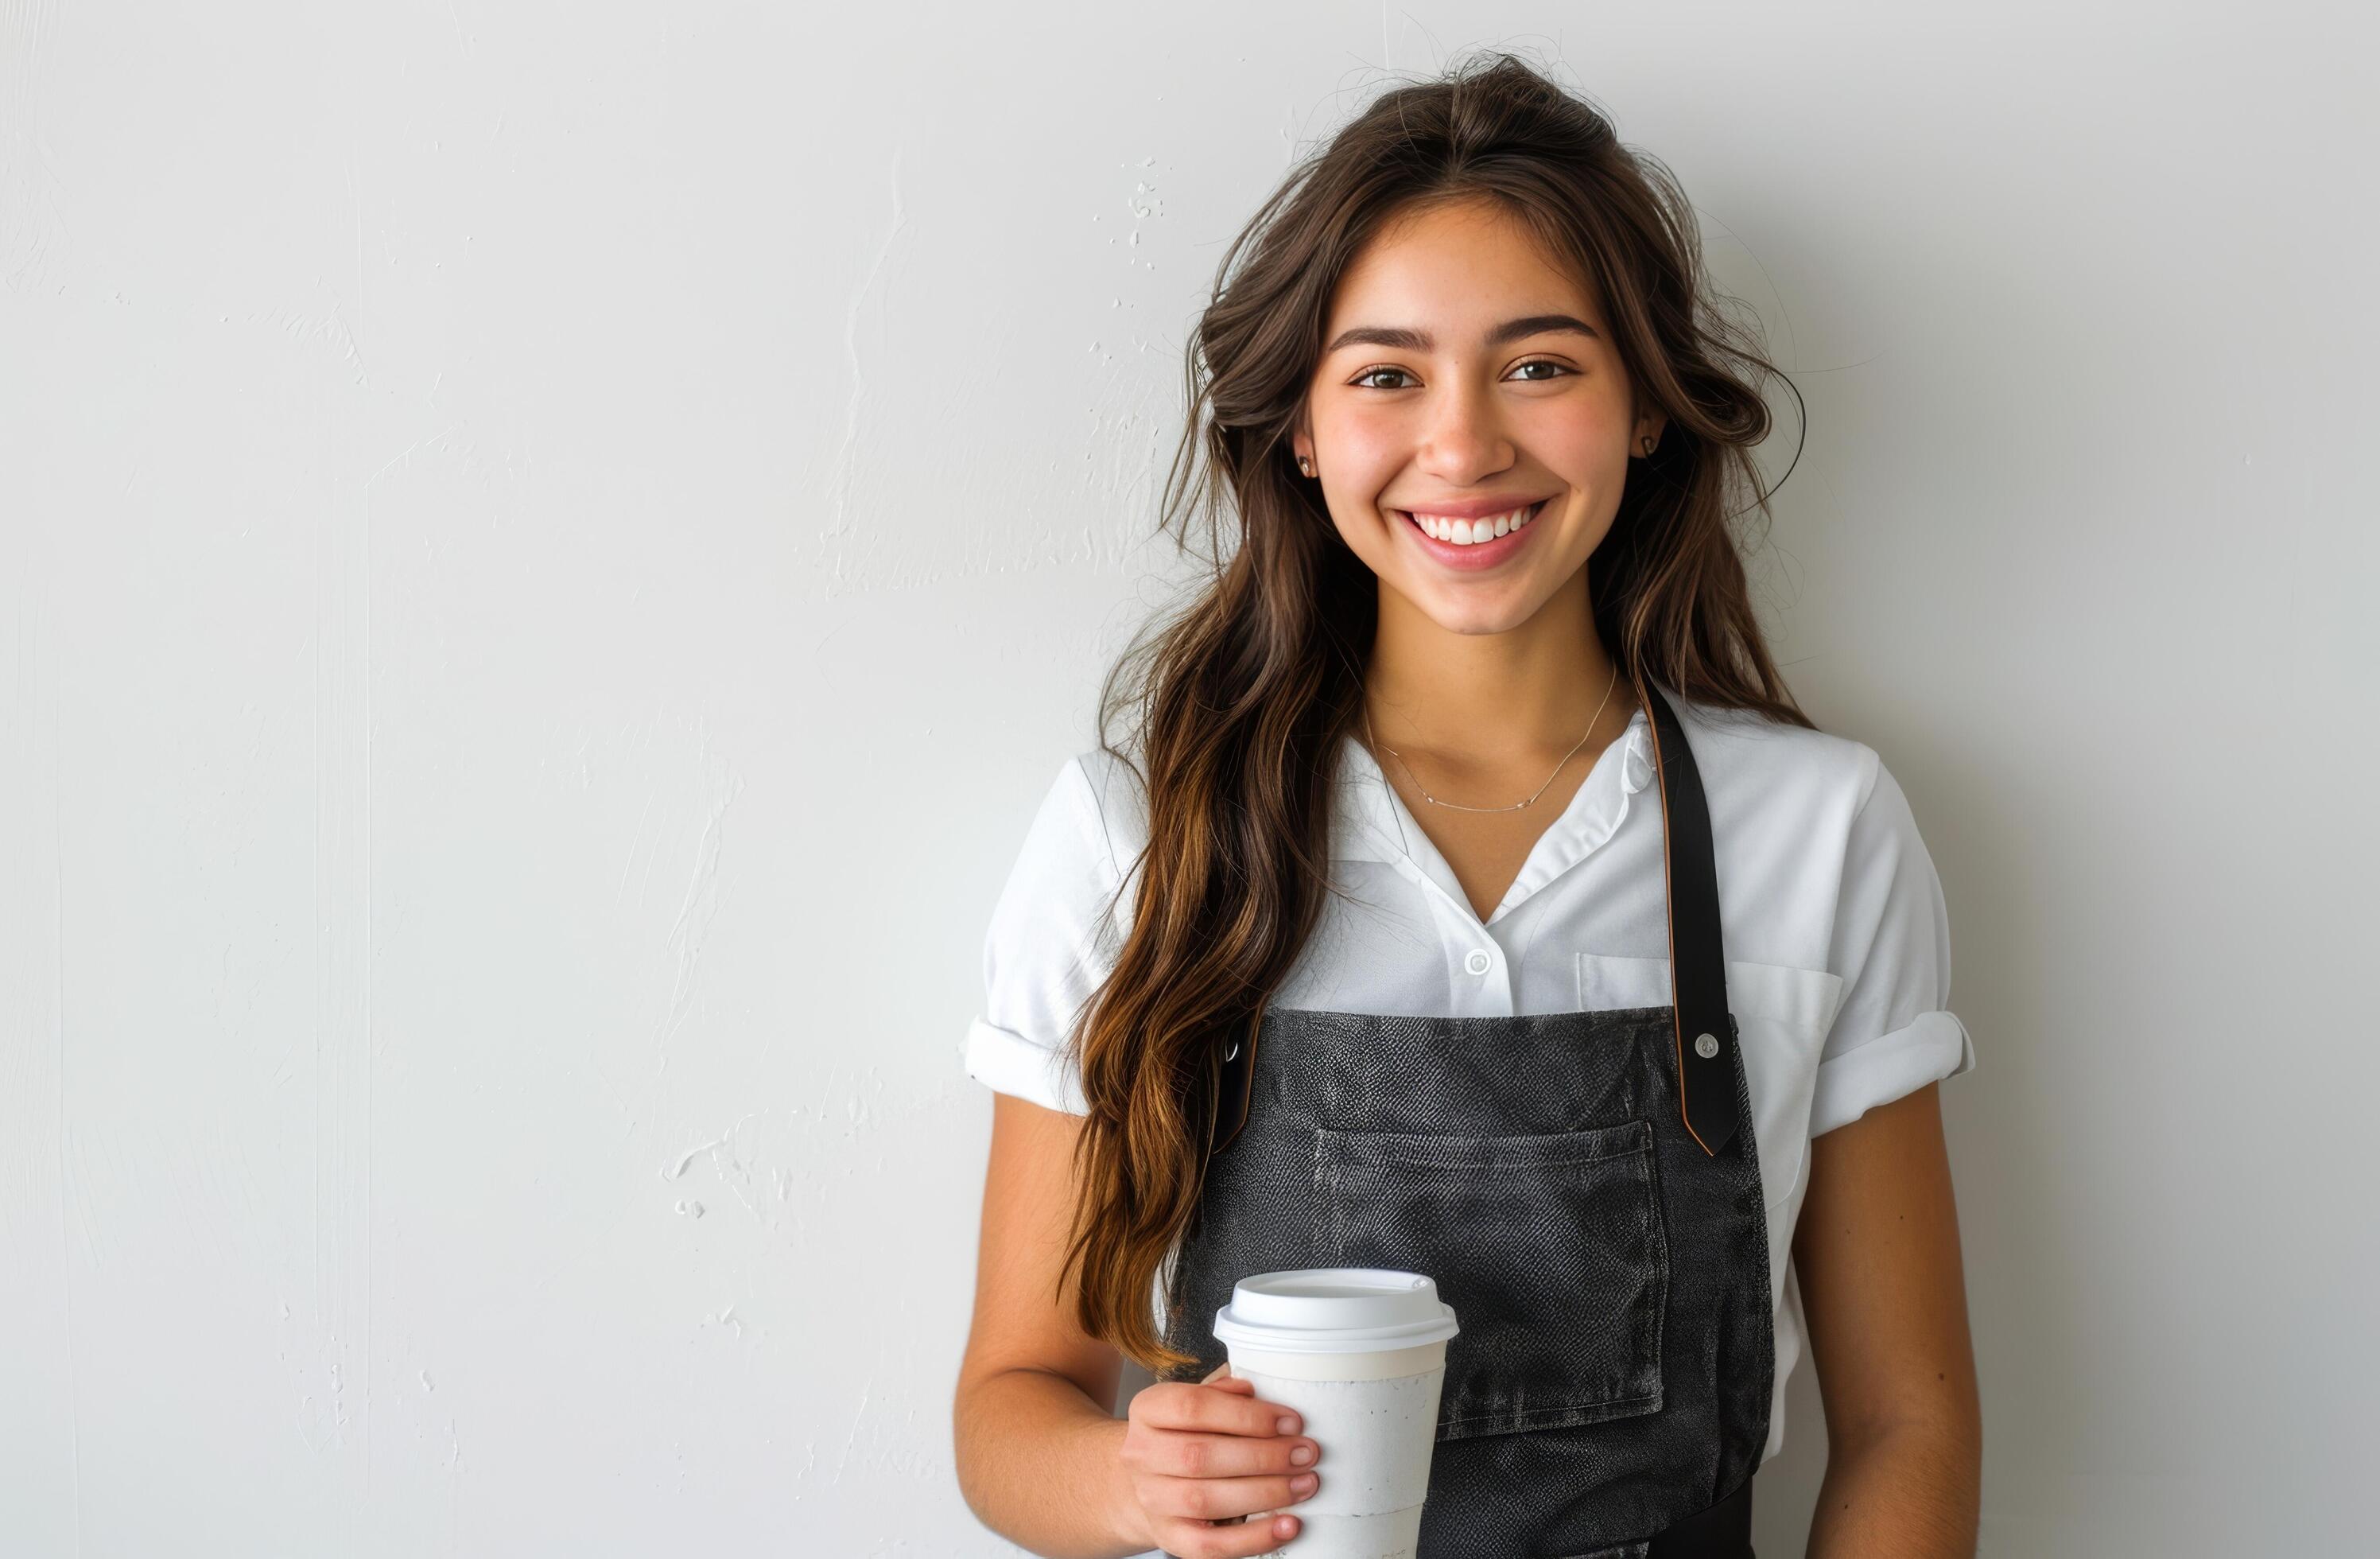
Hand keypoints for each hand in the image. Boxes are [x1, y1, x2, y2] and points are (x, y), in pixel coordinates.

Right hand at [1114, 1361, 1323, 1555]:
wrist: (1149, 1479)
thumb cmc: (1185, 1434)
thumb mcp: (1195, 1404)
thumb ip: (1223, 1394)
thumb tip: (1253, 1394)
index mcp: (1148, 1410)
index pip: (1193, 1407)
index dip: (1247, 1416)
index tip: (1291, 1422)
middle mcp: (1141, 1455)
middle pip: (1201, 1456)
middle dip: (1264, 1455)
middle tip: (1305, 1453)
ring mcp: (1152, 1500)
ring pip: (1207, 1500)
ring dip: (1265, 1493)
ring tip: (1304, 1484)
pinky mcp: (1170, 1537)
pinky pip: (1211, 1546)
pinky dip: (1254, 1538)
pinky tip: (1288, 1525)